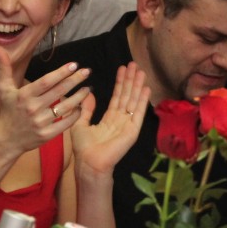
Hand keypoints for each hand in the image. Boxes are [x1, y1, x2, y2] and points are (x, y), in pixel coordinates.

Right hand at [0, 47, 90, 154]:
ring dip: (79, 97)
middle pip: (59, 92)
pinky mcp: (46, 135)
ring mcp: (40, 123)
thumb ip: (4, 68)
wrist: (6, 139)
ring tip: (88, 88)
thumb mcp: (3, 88)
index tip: (74, 64)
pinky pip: (65, 123)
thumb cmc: (6, 110)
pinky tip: (80, 107)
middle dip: (75, 80)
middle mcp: (33, 108)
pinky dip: (75, 115)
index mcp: (24, 95)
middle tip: (87, 71)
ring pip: (65, 107)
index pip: (46, 81)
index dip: (61, 72)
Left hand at [71, 62, 148, 177]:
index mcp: (109, 119)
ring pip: (133, 101)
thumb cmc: (83, 148)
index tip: (122, 68)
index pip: (117, 97)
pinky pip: (138, 113)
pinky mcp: (132, 131)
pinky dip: (142, 101)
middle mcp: (120, 120)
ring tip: (141, 71)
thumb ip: (86, 109)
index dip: (120, 83)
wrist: (89, 163)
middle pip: (127, 96)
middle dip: (130, 80)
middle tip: (134, 64)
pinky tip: (146, 88)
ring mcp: (128, 125)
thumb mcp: (80, 123)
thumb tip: (89, 94)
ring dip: (137, 86)